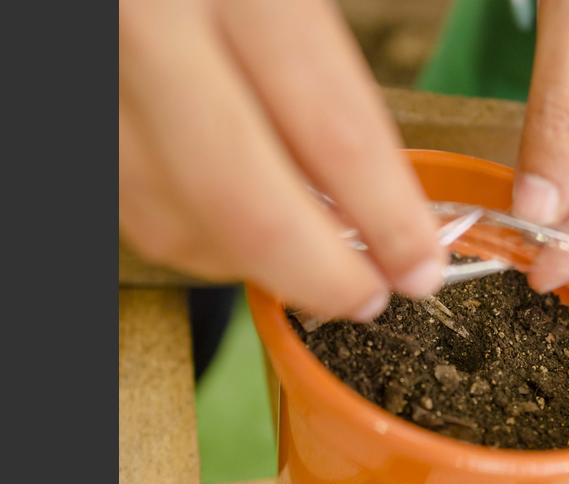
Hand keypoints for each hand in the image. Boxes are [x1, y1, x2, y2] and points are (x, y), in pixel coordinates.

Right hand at [120, 0, 444, 320]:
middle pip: (241, 198)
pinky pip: (134, 203)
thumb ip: (329, 65)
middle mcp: (150, 29)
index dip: (386, 214)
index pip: (330, 124)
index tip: (421, 264)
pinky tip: (241, 221)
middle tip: (369, 295)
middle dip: (318, 270)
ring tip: (312, 256)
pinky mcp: (73, 103)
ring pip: (176, 217)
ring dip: (254, 260)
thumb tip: (380, 187)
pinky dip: (198, 232)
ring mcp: (97, 73)